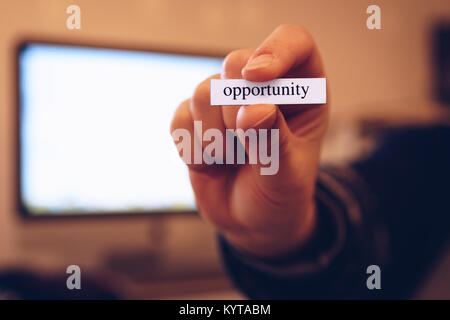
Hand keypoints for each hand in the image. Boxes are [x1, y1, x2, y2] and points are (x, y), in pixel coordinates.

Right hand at [170, 24, 328, 258]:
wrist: (252, 222)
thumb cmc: (280, 194)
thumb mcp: (287, 174)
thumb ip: (273, 140)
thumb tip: (252, 109)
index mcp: (301, 90)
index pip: (292, 43)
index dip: (274, 51)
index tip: (257, 77)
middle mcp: (262, 88)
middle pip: (236, 64)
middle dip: (234, 109)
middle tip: (244, 141)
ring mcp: (225, 101)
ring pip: (203, 92)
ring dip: (213, 136)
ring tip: (229, 159)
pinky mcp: (195, 119)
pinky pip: (179, 119)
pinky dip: (191, 148)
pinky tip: (210, 165)